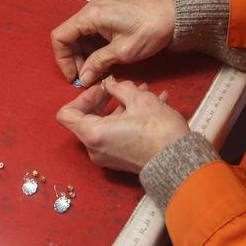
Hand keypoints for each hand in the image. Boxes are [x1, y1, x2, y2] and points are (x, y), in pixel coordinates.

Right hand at [50, 0, 175, 86]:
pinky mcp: (109, 14)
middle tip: (87, 77)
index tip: (74, 77)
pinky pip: (92, 31)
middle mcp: (91, 9)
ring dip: (85, 55)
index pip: (60, 36)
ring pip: (80, 35)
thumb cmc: (151, 29)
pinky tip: (104, 60)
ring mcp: (100, 10)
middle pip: (69, 36)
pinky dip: (94, 47)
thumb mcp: (123, 51)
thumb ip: (99, 63)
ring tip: (97, 71)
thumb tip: (83, 77)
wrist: (175, 13)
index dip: (62, 59)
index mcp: (91, 15)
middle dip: (74, 59)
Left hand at [56, 77, 190, 173]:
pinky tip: (151, 104)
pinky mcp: (121, 159)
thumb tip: (110, 83)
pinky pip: (116, 135)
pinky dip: (127, 119)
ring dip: (121, 106)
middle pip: (86, 119)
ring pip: (106, 125)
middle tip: (121, 86)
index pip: (66, 114)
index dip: (82, 97)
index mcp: (93, 134)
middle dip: (105, 99)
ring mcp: (107, 156)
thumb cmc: (158, 130)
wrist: (179, 162)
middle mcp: (95, 148)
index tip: (102, 89)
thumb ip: (119, 87)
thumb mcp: (140, 99)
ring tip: (144, 91)